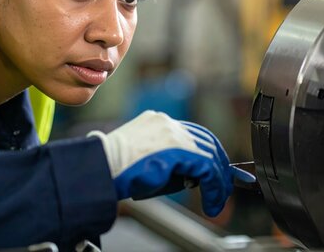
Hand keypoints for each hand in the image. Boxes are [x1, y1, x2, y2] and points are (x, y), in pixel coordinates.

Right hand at [88, 110, 254, 216]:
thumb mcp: (147, 159)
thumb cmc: (116, 168)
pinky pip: (208, 167)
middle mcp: (169, 123)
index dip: (207, 154)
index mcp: (158, 122)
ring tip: (218, 198)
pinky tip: (213, 201)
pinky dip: (215, 186)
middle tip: (221, 187)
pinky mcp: (180, 149)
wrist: (102, 167)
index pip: (193, 135)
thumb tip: (194, 177)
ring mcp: (175, 133)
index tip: (213, 171)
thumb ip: (170, 161)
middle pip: (206, 141)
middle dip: (218, 166)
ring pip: (210, 154)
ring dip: (218, 179)